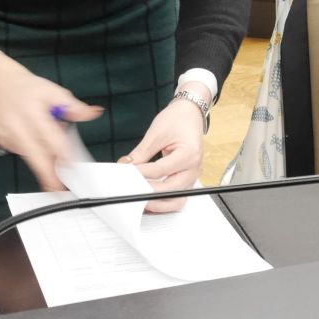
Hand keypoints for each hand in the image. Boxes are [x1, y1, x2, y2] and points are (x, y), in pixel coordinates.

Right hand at [0, 52, 102, 190]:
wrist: (0, 84)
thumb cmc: (30, 88)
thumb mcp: (54, 91)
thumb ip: (73, 106)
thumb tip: (93, 113)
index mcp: (33, 112)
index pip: (50, 137)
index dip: (61, 154)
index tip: (70, 167)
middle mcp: (17, 125)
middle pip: (35, 154)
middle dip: (47, 173)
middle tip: (58, 189)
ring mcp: (6, 135)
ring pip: (28, 154)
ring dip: (41, 159)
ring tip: (52, 156)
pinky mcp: (0, 140)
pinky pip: (19, 150)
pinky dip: (29, 149)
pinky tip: (33, 139)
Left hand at [118, 88, 208, 212]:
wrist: (190, 113)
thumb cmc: (177, 119)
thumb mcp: (156, 133)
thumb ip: (141, 153)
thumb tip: (125, 166)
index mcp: (189, 154)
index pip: (160, 170)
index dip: (140, 174)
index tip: (125, 175)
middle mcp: (194, 169)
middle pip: (170, 190)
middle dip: (149, 194)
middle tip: (129, 192)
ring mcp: (192, 176)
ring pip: (177, 201)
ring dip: (159, 204)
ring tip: (139, 202)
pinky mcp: (188, 179)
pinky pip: (177, 196)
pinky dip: (164, 201)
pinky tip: (149, 199)